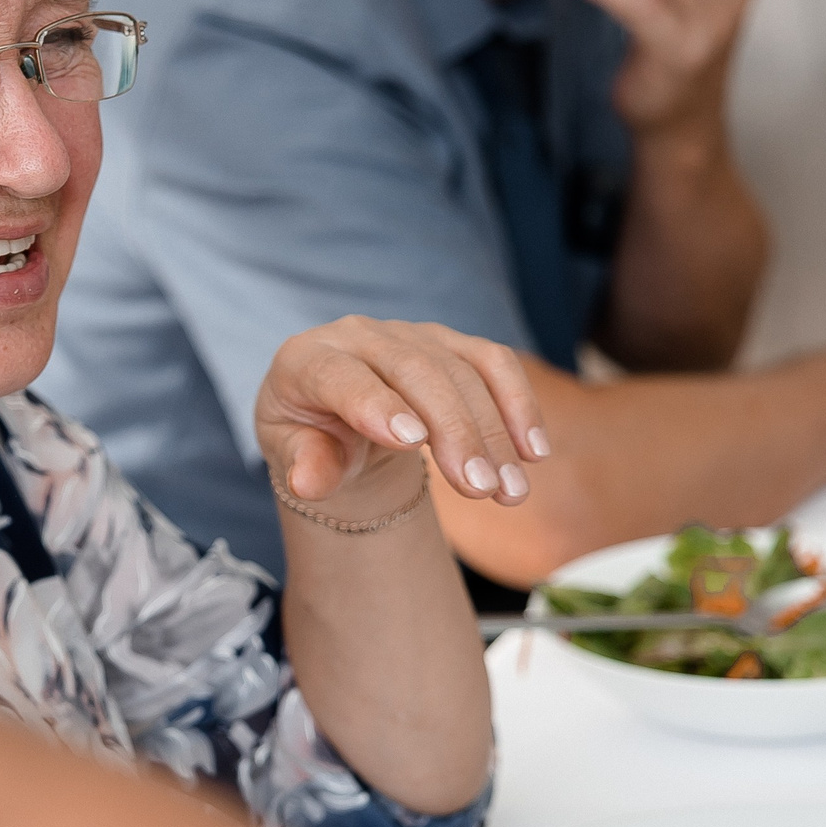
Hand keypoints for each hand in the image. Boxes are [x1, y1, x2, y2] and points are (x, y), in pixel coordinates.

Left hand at [255, 316, 547, 516]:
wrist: (334, 415)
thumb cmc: (309, 436)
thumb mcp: (292, 454)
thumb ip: (304, 464)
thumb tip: (308, 484)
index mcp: (306, 359)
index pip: (341, 377)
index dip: (375, 404)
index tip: (411, 441)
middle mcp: (359, 336)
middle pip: (415, 372)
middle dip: (454, 430)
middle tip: (480, 489)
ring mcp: (409, 334)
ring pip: (461, 371)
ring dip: (494, 432)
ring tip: (510, 492)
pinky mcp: (450, 343)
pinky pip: (493, 363)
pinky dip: (519, 404)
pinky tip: (533, 452)